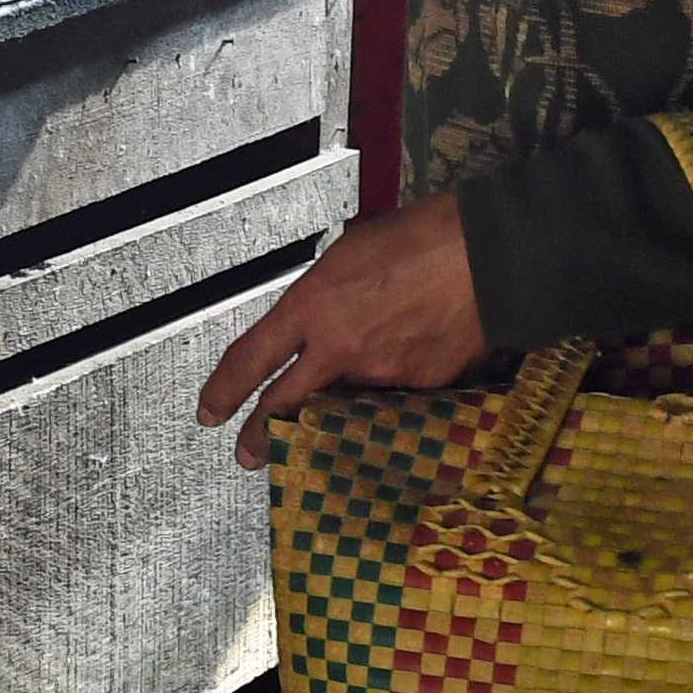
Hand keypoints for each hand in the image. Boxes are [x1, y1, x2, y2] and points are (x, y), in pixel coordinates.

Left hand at [198, 202, 483, 463]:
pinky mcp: (417, 391)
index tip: (209, 413)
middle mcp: (337, 350)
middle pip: (283, 405)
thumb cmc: (414, 239)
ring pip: (339, 407)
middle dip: (260, 434)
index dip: (224, 391)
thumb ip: (321, 296)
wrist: (483, 257)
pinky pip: (388, 402)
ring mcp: (378, 376)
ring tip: (331, 411)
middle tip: (248, 454)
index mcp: (311, 307)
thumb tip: (315, 319)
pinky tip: (395, 381)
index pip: (250, 359)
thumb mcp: (346, 256)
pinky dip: (384, 397)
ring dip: (331, 412)